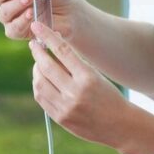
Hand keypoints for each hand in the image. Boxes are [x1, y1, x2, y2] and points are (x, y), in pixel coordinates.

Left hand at [28, 21, 132, 148]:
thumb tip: (50, 52)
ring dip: (36, 71)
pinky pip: (41, 98)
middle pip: (46, 66)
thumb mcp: (97, 76)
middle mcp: (75, 92)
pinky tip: (42, 81)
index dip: (47, 36)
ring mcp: (66, 107)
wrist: (119, 126)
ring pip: (39, 83)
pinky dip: (38, 86)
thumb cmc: (109, 97)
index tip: (37, 26)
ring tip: (40, 66)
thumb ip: (74, 66)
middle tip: (34, 46)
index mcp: (88, 78)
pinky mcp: (61, 118)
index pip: (62, 51)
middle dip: (37, 53)